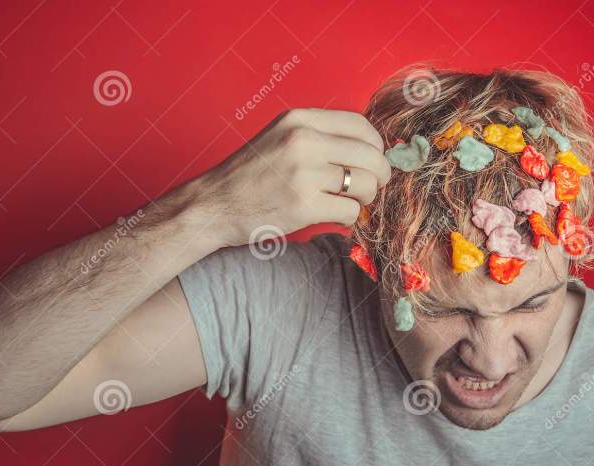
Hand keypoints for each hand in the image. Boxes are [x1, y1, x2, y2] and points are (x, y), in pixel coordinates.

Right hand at [197, 108, 390, 246]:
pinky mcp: (303, 206)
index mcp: (300, 120)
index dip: (376, 147)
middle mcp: (303, 142)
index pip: (362, 126)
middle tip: (370, 187)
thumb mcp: (281, 137)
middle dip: (379, 175)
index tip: (372, 161)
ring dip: (364, 198)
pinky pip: (350, 211)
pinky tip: (334, 215)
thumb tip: (369, 147)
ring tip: (348, 201)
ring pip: (366, 184)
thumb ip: (319, 135)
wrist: (214, 205)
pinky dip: (348, 217)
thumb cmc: (250, 175)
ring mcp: (303, 174)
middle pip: (371, 156)